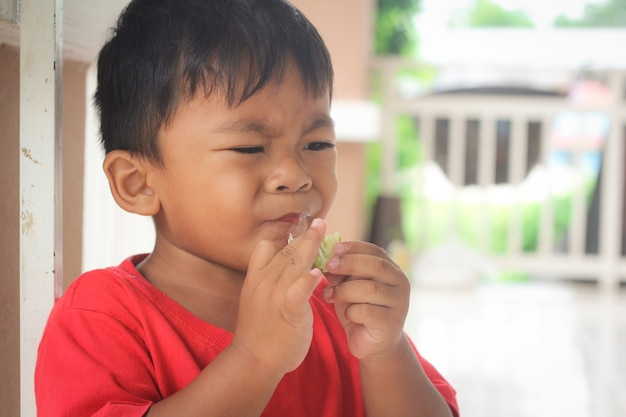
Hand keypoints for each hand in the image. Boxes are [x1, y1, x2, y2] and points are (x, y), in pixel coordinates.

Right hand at [231, 218, 325, 375]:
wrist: (253, 359)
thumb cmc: (261, 330)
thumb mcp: (260, 298)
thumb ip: (272, 280)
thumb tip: (290, 265)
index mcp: (256, 278)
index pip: (266, 247)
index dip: (285, 237)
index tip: (302, 226)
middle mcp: (263, 282)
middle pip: (285, 251)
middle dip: (304, 234)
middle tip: (320, 220)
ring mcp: (274, 295)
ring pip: (293, 264)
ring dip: (309, 245)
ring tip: (322, 229)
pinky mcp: (287, 311)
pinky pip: (296, 292)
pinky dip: (306, 280)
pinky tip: (317, 272)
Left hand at [323, 241, 409, 360]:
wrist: (371, 343)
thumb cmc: (358, 309)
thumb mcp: (349, 286)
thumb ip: (344, 271)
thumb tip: (326, 255)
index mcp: (391, 269)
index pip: (374, 251)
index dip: (354, 248)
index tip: (334, 248)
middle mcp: (400, 283)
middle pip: (375, 266)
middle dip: (349, 263)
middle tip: (329, 266)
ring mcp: (399, 303)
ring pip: (369, 289)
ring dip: (344, 290)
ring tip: (329, 295)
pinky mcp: (391, 323)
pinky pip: (367, 311)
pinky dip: (351, 311)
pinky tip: (346, 315)